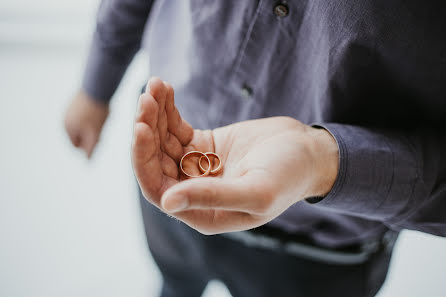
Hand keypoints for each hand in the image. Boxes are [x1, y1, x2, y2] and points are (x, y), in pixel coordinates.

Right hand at [64, 90, 108, 157]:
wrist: (97, 87)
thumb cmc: (97, 112)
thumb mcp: (95, 132)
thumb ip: (90, 147)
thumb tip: (87, 161)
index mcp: (68, 128)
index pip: (77, 145)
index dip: (89, 144)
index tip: (99, 136)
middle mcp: (65, 120)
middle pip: (78, 135)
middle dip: (88, 134)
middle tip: (101, 127)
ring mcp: (69, 110)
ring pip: (81, 124)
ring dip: (90, 125)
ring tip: (101, 118)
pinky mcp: (76, 102)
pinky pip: (83, 114)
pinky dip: (90, 115)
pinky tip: (99, 111)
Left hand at [132, 78, 338, 233]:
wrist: (310, 152)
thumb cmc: (289, 176)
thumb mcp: (256, 190)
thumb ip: (214, 197)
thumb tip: (167, 202)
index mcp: (204, 212)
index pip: (159, 189)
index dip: (145, 160)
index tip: (142, 127)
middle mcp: (195, 192)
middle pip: (156, 162)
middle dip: (147, 130)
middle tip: (146, 99)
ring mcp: (198, 167)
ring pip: (163, 142)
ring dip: (155, 115)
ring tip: (154, 87)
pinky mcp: (204, 146)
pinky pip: (176, 129)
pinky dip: (168, 110)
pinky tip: (164, 89)